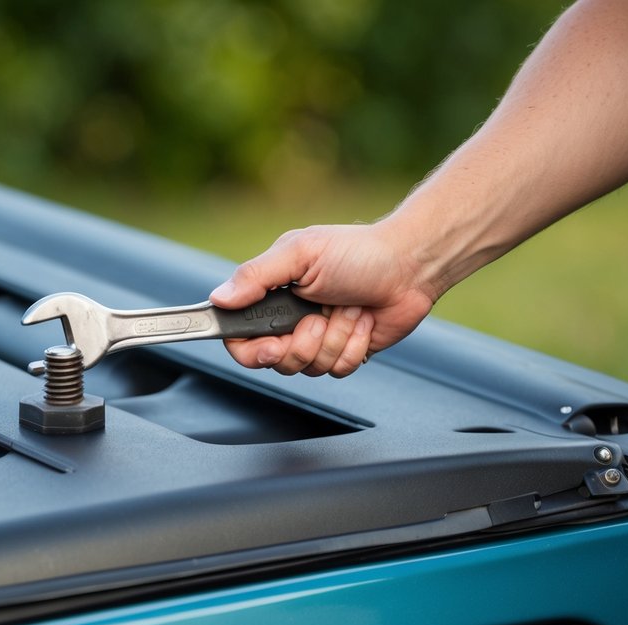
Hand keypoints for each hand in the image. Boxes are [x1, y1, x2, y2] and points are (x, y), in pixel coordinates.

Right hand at [208, 222, 436, 376]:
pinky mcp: (343, 353)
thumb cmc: (358, 252)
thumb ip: (255, 277)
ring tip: (347, 309)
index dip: (249, 349)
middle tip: (317, 318)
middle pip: (273, 361)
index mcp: (272, 295)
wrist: (409, 266)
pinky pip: (337, 370)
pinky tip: (363, 322)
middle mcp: (290, 321)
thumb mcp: (300, 254)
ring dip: (334, 338)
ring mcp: (317, 339)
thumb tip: (218, 298)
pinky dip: (353, 346)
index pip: (239, 336)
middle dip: (302, 344)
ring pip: (308, 368)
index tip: (271, 344)